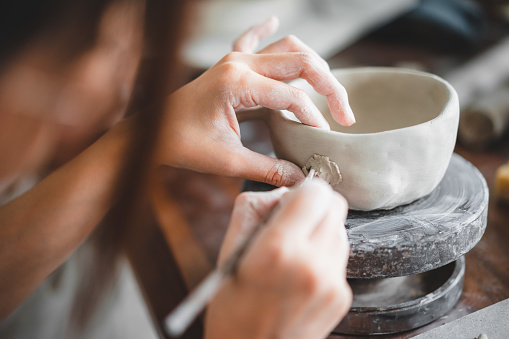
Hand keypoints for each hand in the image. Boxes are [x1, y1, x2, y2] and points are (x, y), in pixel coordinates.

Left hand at [157, 17, 354, 186]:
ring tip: (329, 87)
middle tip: (345, 114)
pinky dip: (266, 30)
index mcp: (238, 82)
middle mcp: (239, 62)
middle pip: (300, 63)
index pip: (292, 95)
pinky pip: (251, 39)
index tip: (323, 138)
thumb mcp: (227, 161)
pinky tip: (274, 20)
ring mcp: (234, 59)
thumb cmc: (181, 143)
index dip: (314, 117)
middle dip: (329, 87)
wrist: (151, 132)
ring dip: (311, 63)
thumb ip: (268, 169)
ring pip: (286, 48)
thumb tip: (301, 179)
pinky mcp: (228, 64)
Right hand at [205, 180, 351, 338]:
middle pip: (336, 207)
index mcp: (278, 249)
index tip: (293, 200)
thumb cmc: (232, 306)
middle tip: (294, 223)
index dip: (304, 190)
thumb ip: (255, 207)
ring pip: (341, 231)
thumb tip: (285, 191)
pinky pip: (340, 258)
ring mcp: (331, 283)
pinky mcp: (342, 297)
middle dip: (316, 207)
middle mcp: (312, 265)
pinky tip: (302, 273)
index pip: (316, 192)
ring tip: (295, 252)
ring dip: (322, 231)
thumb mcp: (229, 248)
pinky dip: (324, 256)